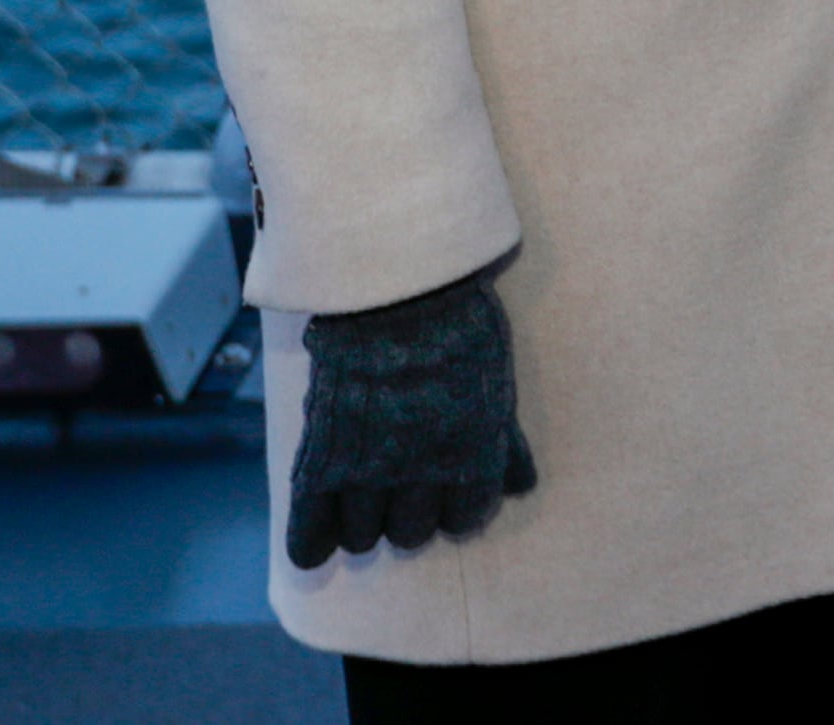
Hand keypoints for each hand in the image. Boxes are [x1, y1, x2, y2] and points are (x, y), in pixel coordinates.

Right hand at [286, 263, 537, 567]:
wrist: (393, 288)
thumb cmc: (456, 323)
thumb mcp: (493, 382)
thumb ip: (504, 442)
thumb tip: (522, 487)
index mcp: (471, 457)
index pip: (464, 518)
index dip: (454, 510)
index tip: (445, 497)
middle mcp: (422, 475)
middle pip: (411, 532)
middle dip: (407, 516)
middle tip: (398, 490)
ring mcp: (368, 471)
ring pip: (364, 535)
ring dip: (363, 523)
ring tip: (360, 500)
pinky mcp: (322, 460)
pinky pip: (311, 528)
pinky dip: (311, 542)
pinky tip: (316, 546)